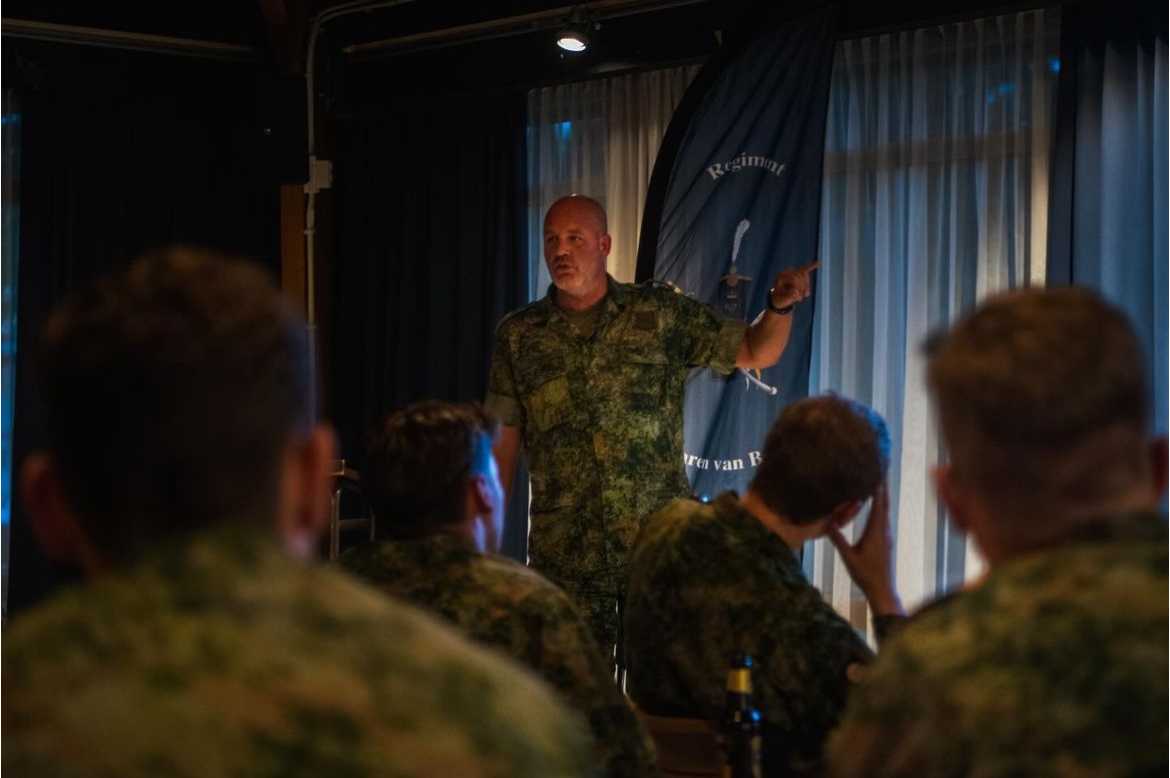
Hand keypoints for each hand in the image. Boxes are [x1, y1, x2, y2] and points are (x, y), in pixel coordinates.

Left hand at [770, 260, 819, 308]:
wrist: (779, 298)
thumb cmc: (780, 299)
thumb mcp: (782, 300)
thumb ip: (788, 296)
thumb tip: (796, 292)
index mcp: (782, 276)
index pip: (795, 278)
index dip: (799, 288)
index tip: (798, 299)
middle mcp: (787, 271)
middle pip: (801, 276)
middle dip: (803, 287)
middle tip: (800, 299)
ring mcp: (793, 271)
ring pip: (805, 274)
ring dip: (807, 285)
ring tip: (805, 295)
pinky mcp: (798, 273)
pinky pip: (806, 268)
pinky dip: (812, 265)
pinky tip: (818, 262)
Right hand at [828, 481, 903, 615]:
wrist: (882, 589)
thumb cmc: (865, 574)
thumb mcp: (848, 556)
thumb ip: (837, 538)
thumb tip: (825, 521)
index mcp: (875, 531)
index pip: (878, 504)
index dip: (878, 487)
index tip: (878, 472)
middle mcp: (884, 530)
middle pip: (885, 504)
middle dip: (883, 486)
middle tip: (882, 470)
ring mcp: (887, 535)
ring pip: (886, 511)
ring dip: (883, 496)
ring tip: (879, 483)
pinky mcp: (886, 541)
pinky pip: (884, 518)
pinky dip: (881, 507)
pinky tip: (877, 506)